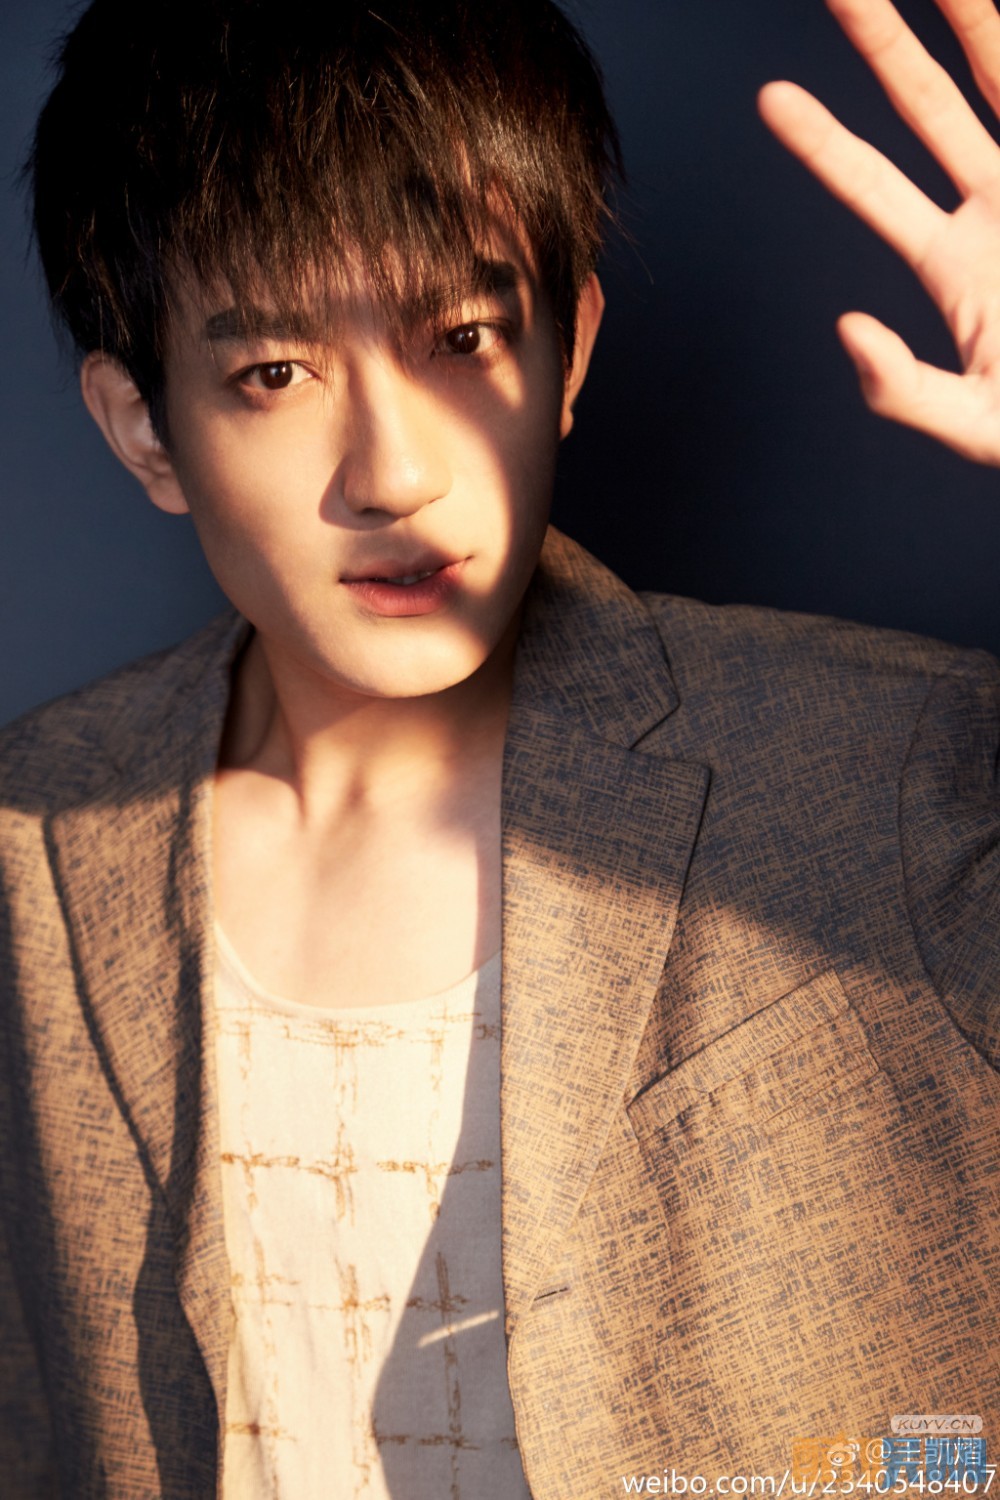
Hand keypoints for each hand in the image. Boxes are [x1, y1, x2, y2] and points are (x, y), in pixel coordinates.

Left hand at [759, 0, 999, 464]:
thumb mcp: (970, 423)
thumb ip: (902, 389)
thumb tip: (847, 329)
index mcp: (953, 263)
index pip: (872, 187)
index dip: (822, 142)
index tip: (770, 97)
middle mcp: (996, 207)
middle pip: (926, 107)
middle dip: (883, 46)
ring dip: (969, 21)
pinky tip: (999, 10)